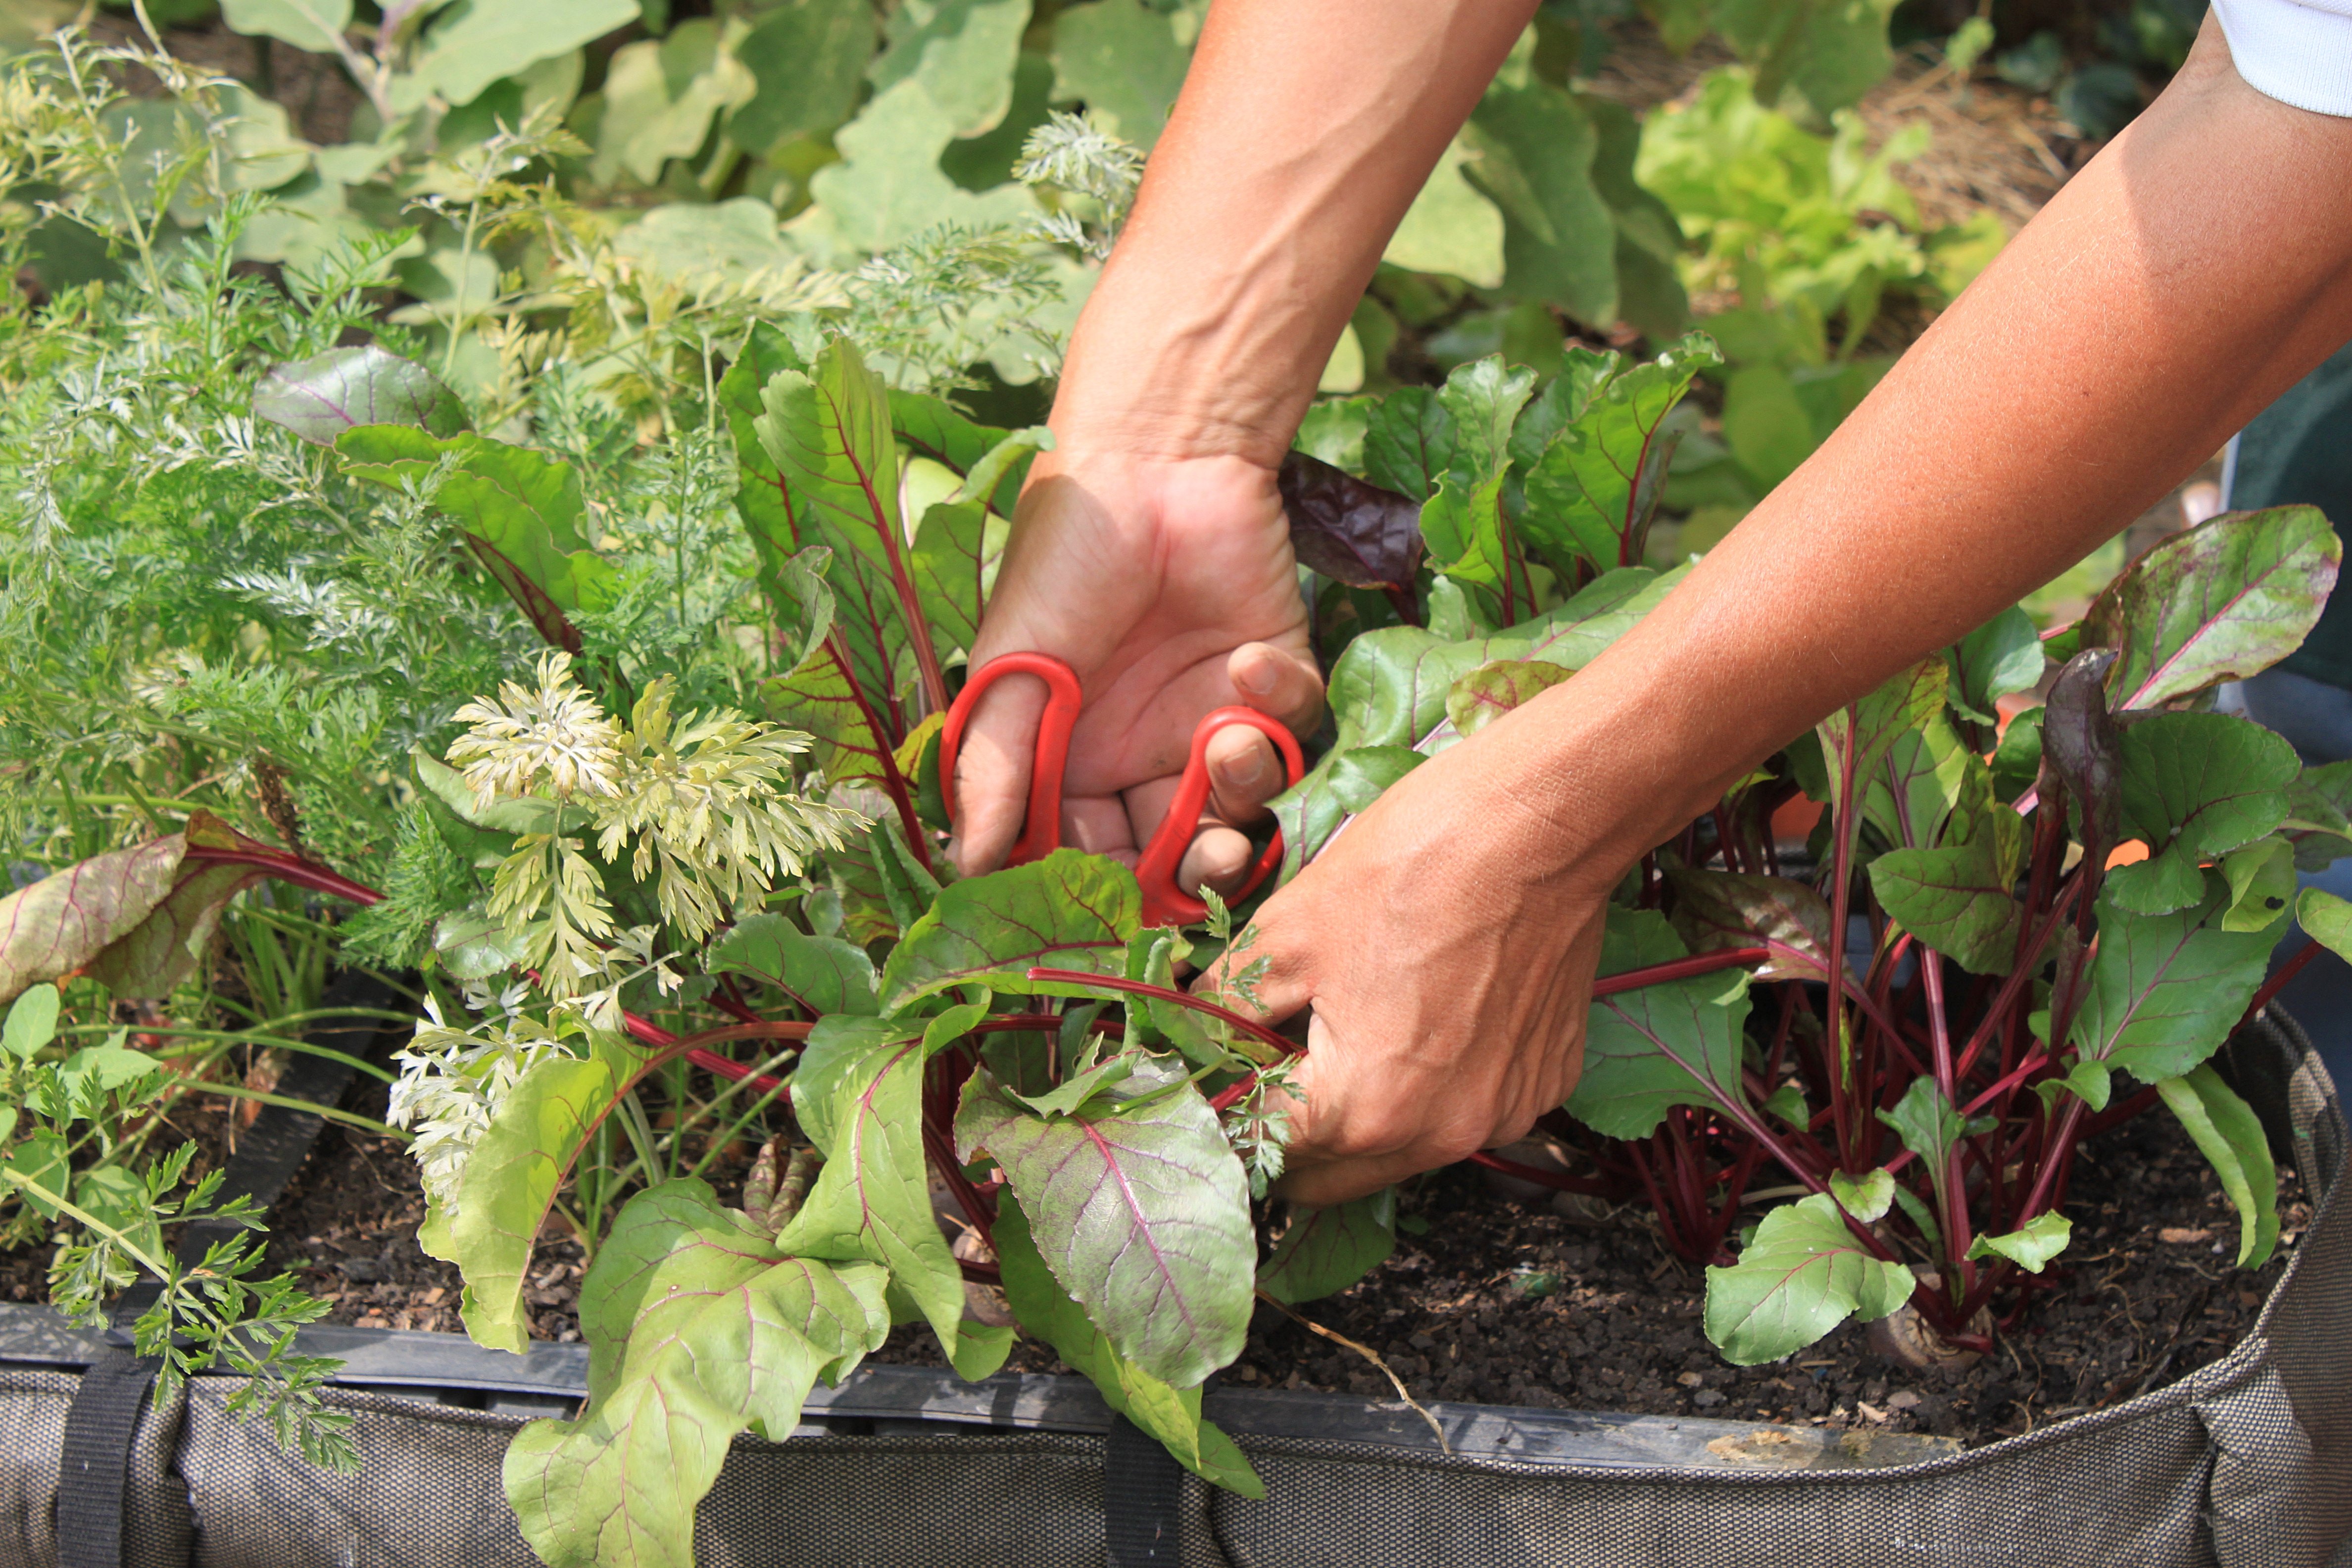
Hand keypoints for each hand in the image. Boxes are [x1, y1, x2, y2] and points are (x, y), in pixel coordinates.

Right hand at [948, 448, 1322, 887]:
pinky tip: (1248, 657)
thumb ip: (996, 764)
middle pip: (1179, 851)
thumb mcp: (1015, 663)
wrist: (1152, 458)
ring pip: (1246, 804)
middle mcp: (1143, 751)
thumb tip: (968, 861)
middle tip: (1214, 855)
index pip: (1091, 855)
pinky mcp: (1274, 676)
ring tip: (1227, 738)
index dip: (1107, 886)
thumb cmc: (1065, 555)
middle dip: (1200, 868)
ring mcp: (1210, 716)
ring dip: (1245, 790)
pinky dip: (1279, 702)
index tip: (1122, 897)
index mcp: (1072, 760)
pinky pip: (1296, 726)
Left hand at [1197, 695, 1621, 1205]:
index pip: (1263, 1149)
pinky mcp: (1542, 1086)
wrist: (1541, 822)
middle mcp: (1439, 1134)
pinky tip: (1421, 1021)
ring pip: (1398, 1155)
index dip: (1229, 1110)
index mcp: (1363, 1108)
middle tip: (1267, 1067)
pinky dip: (1429, 1091)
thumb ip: (1225, 1007)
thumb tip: (1187, 1035)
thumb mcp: (1287, 931)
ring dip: (1359, 1118)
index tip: (1219, 1077)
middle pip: (1329, 1177)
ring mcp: (1500, 1115)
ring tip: (1344, 1037)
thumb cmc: (1416, 865)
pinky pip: (1463, 1114)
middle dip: (1286, 1136)